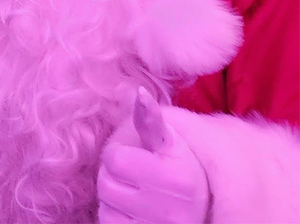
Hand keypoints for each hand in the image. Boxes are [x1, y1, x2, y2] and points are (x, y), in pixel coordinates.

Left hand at [97, 88, 209, 223]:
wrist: (201, 210)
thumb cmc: (179, 169)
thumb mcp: (171, 142)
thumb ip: (151, 119)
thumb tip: (140, 94)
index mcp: (178, 178)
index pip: (114, 159)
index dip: (118, 154)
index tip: (136, 158)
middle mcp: (172, 211)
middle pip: (106, 185)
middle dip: (113, 177)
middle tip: (134, 178)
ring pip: (105, 209)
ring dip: (113, 201)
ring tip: (135, 196)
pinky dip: (114, 218)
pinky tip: (132, 213)